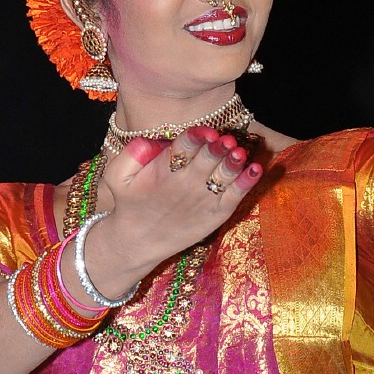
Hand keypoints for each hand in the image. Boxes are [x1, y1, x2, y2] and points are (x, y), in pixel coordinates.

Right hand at [85, 128, 262, 284]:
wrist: (138, 242)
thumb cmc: (130, 203)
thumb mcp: (117, 176)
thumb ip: (131, 154)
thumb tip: (151, 140)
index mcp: (163, 171)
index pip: (184, 147)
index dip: (197, 137)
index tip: (205, 132)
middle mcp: (186, 184)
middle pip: (207, 159)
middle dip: (218, 147)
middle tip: (226, 140)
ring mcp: (203, 200)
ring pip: (224, 176)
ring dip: (234, 162)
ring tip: (239, 153)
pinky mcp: (216, 214)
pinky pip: (236, 196)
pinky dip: (247, 182)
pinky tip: (256, 168)